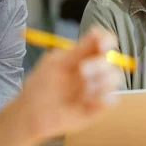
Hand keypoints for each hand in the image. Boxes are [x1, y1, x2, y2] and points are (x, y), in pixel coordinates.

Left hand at [14, 26, 121, 141]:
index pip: (104, 42)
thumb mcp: (56, 64)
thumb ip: (78, 50)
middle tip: (82, 71)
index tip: (102, 45)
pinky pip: (112, 100)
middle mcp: (94, 70)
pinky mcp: (98, 106)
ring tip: (82, 91)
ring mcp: (97, 88)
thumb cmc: (40, 85)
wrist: (31, 114)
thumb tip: (97, 32)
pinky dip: (103, 99)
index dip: (107, 41)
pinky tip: (87, 101)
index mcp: (83, 55)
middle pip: (111, 60)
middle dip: (99, 65)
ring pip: (115, 79)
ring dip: (102, 83)